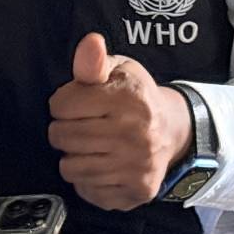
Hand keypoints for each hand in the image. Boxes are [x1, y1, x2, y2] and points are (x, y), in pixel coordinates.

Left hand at [47, 33, 192, 209]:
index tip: (78, 103)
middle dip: (63, 130)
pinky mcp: (137, 191)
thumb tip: (91, 42)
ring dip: (73, 157)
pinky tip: (103, 165)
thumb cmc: (135, 98)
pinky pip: (88, 191)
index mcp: (128, 100)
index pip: (59, 106)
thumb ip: (94, 60)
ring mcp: (137, 166)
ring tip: (92, 146)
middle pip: (61, 137)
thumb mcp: (118, 70)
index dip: (63, 103)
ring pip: (70, 168)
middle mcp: (135, 135)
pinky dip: (88, 181)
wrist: (173, 131)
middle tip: (83, 126)